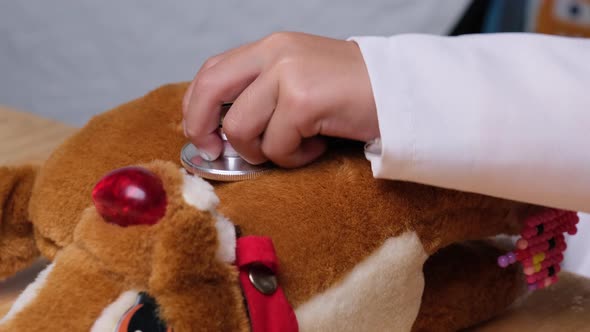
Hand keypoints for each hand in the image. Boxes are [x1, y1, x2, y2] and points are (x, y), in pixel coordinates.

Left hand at [183, 32, 378, 167]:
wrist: (403, 93)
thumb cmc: (353, 94)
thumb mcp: (301, 80)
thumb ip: (264, 92)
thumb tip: (221, 130)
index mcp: (271, 46)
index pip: (212, 71)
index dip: (196, 106)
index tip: (202, 137)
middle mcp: (275, 52)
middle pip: (211, 90)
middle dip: (202, 128)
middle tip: (214, 153)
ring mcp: (289, 73)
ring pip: (241, 128)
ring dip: (264, 151)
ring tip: (298, 147)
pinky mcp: (304, 100)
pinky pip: (276, 146)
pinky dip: (294, 158)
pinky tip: (318, 148)